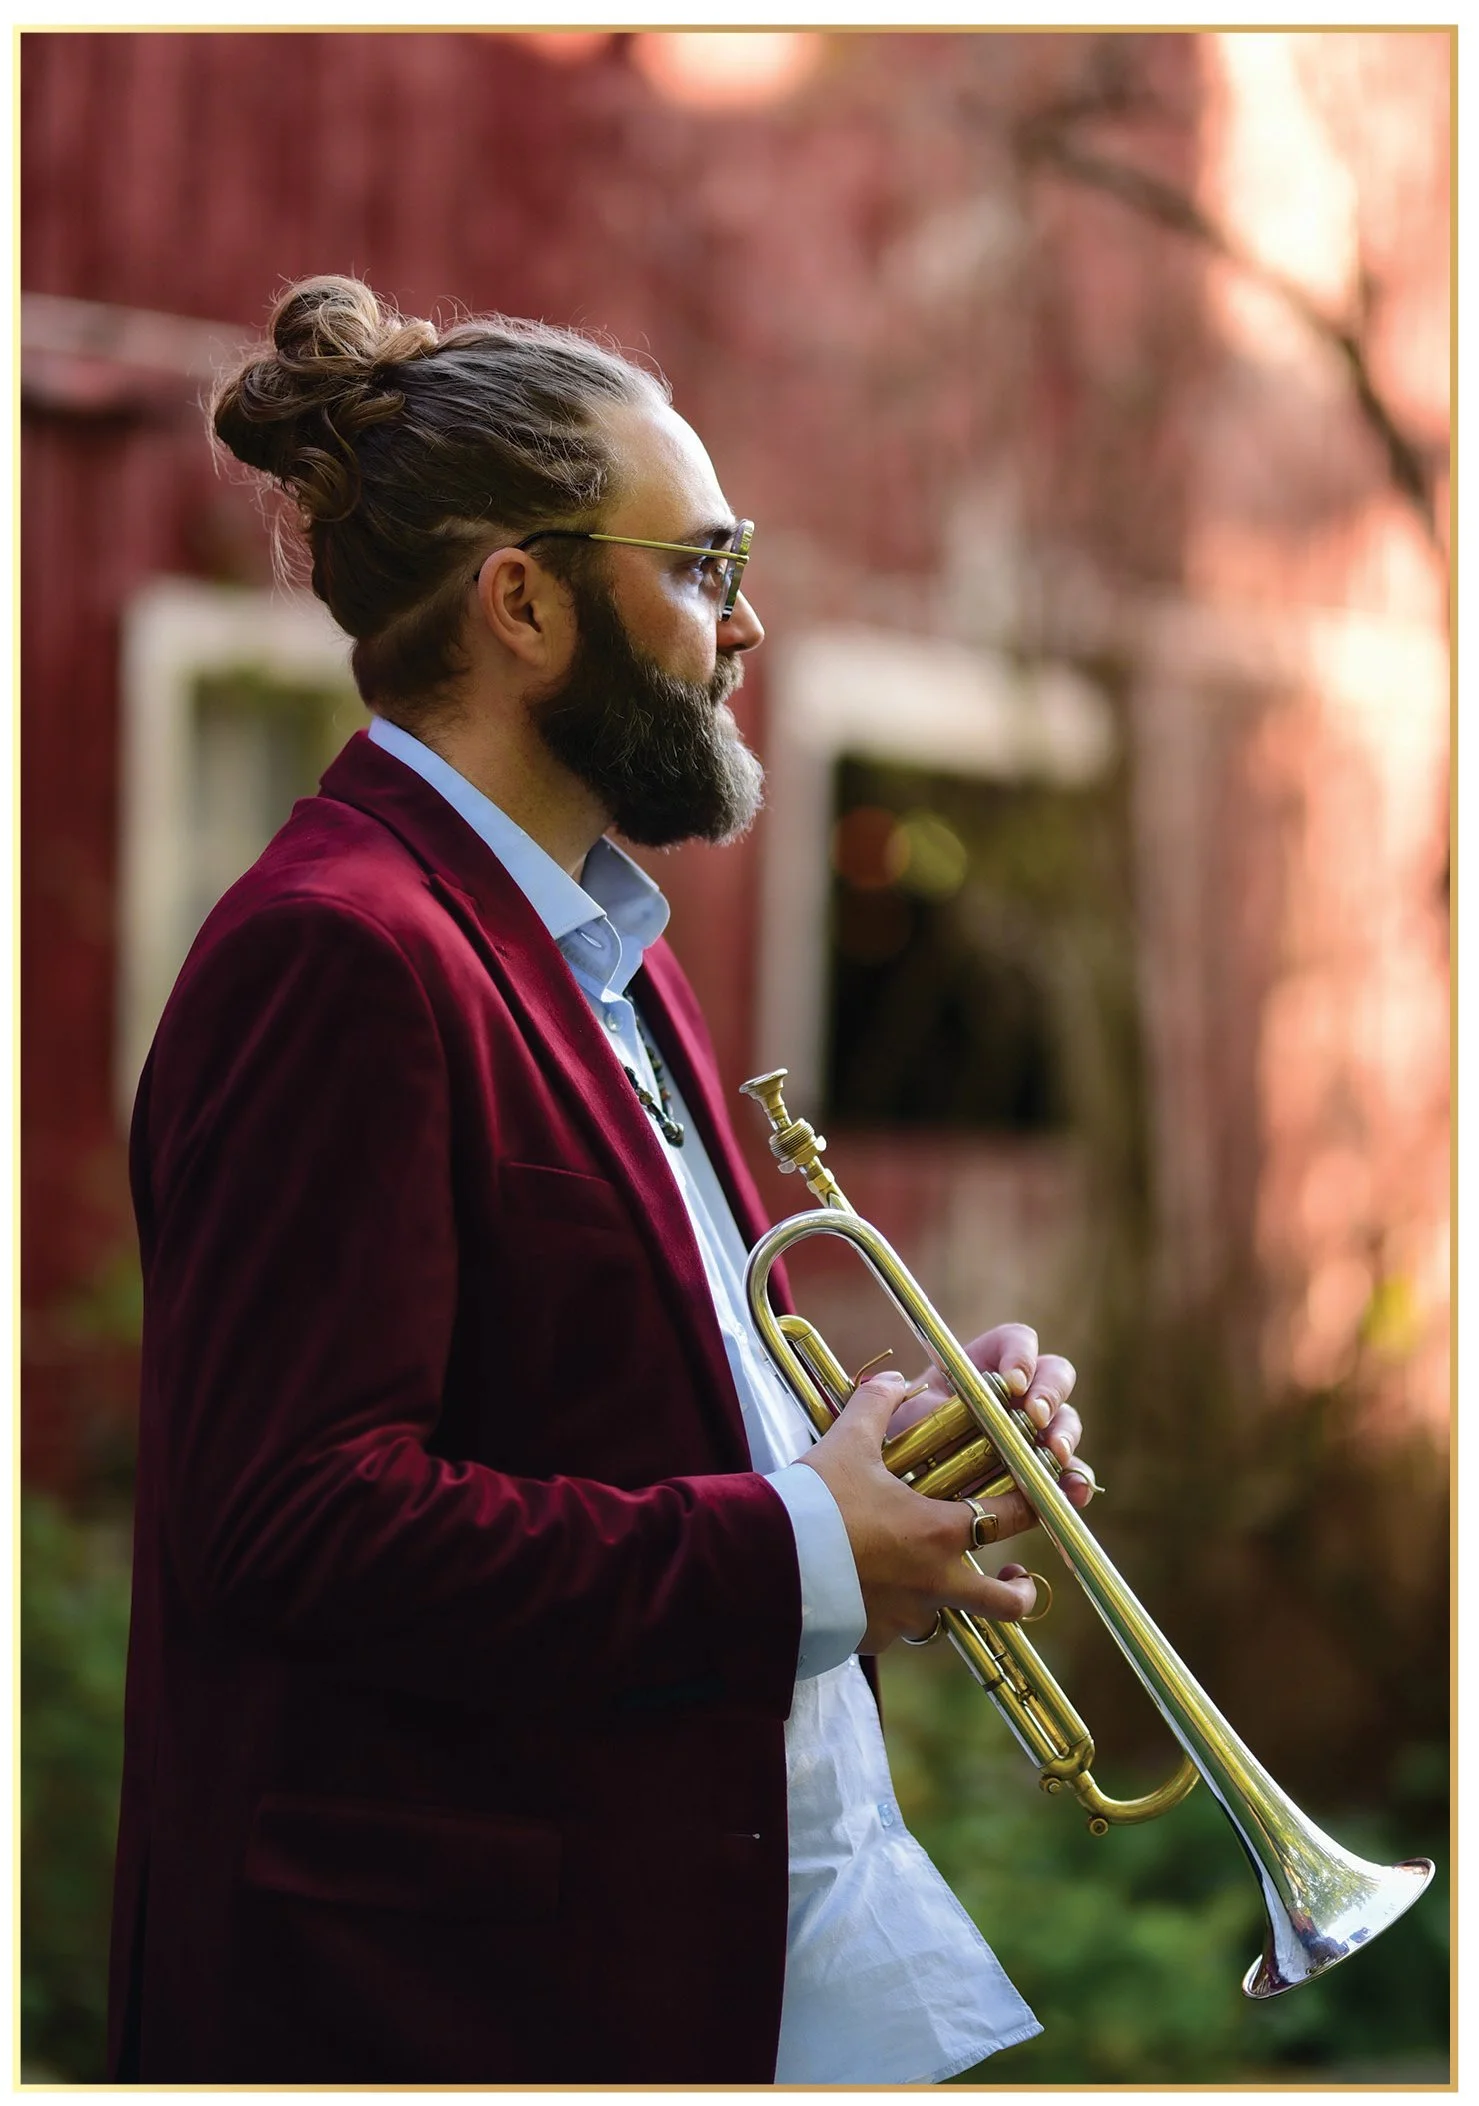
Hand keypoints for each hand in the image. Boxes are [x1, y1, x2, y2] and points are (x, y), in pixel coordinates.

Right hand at [797, 1370, 1039, 1652]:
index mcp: (939, 1532)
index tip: (1041, 1499)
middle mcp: (934, 1582)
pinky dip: (889, 1614)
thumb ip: (875, 1405)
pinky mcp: (873, 1639)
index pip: (1008, 1517)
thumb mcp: (848, 1444)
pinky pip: (894, 1631)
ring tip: (923, 1582)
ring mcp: (905, 1617)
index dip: (1031, 1504)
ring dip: (941, 1601)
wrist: (767, 1564)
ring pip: (943, 1618)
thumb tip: (891, 1377)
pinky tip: (867, 1594)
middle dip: (1019, 1591)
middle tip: (1016, 1577)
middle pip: (1003, 1603)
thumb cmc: (817, 1503)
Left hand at [889, 1321, 1096, 1541]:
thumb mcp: (896, 1417)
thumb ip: (899, 1400)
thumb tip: (900, 1387)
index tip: (1012, 1382)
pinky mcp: (1040, 1473)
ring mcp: (1032, 1433)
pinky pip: (1068, 1474)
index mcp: (982, 1366)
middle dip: (1049, 1393)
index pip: (1016, 1341)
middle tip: (1034, 1416)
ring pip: (1066, 1421)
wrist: (895, 1493)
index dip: (1021, 1355)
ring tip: (1053, 1454)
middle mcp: (1015, 1395)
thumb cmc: (897, 1444)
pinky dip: (1076, 1481)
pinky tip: (1075, 1493)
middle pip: (1055, 1375)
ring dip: (1065, 1434)